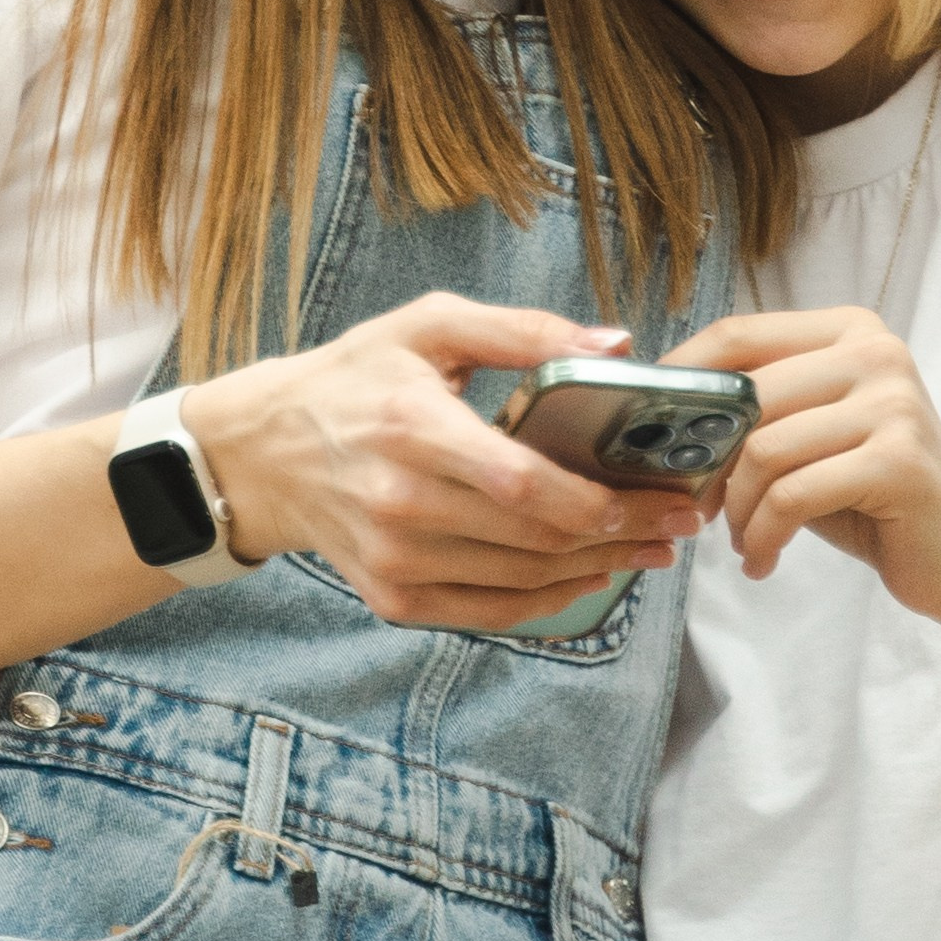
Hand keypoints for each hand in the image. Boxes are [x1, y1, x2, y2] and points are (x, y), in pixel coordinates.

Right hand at [181, 295, 702, 633]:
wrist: (266, 451)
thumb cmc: (354, 379)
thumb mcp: (427, 328)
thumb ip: (521, 330)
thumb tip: (615, 344)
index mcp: (412, 425)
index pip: (525, 483)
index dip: (604, 500)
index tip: (665, 497)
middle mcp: (400, 501)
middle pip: (536, 537)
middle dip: (622, 535)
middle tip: (675, 525)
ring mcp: (394, 557)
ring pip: (522, 579)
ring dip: (597, 569)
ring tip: (644, 549)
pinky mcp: (392, 595)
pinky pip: (489, 612)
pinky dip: (547, 602)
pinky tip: (584, 578)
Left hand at [669, 310, 940, 716]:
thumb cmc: (873, 499)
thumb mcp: (808, 438)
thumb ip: (752, 412)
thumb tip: (655, 411)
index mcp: (849, 331)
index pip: (737, 335)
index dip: (680, 377)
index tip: (641, 421)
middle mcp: (875, 353)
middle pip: (743, 394)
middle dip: (704, 460)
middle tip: (695, 507)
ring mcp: (893, 403)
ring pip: (762, 450)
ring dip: (736, 511)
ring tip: (743, 541)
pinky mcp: (898, 459)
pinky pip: (792, 495)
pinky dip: (763, 536)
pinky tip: (762, 560)